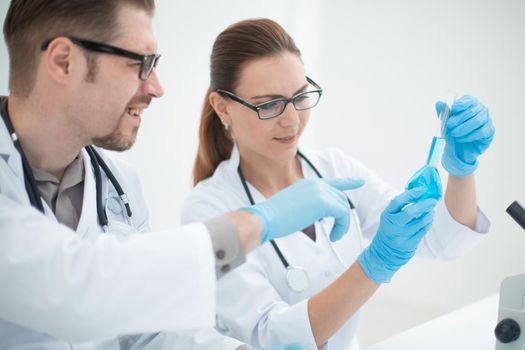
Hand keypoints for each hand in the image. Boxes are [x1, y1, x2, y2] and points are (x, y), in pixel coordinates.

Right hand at [242, 178, 364, 242]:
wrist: (266, 218)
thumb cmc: (274, 218)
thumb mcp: (294, 206)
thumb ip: (308, 206)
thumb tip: (317, 215)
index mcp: (307, 184)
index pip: (332, 182)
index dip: (348, 182)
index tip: (360, 181)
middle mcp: (315, 184)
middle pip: (340, 198)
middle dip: (343, 216)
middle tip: (339, 232)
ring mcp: (320, 191)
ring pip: (343, 206)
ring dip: (343, 224)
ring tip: (336, 236)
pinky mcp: (324, 202)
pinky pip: (342, 214)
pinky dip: (342, 226)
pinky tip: (334, 236)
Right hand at [358, 187, 436, 282]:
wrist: (384, 252)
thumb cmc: (389, 229)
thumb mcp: (389, 216)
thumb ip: (400, 206)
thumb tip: (418, 193)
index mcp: (387, 216)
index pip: (398, 201)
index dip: (411, 194)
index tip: (421, 190)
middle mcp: (393, 226)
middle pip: (411, 212)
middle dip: (425, 204)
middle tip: (432, 200)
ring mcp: (401, 236)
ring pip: (421, 222)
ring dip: (429, 214)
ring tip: (432, 209)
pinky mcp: (410, 244)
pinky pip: (423, 231)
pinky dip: (428, 223)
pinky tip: (429, 219)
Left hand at [437, 95, 494, 176]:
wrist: (460, 147)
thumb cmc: (454, 130)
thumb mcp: (446, 121)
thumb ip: (443, 112)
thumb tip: (439, 103)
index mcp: (470, 103)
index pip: (469, 100)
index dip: (462, 104)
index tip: (454, 109)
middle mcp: (480, 109)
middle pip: (472, 110)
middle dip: (458, 119)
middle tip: (449, 125)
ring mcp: (487, 119)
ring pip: (477, 121)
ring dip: (463, 128)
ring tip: (454, 134)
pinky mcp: (489, 131)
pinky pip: (481, 132)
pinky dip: (469, 136)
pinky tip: (461, 139)